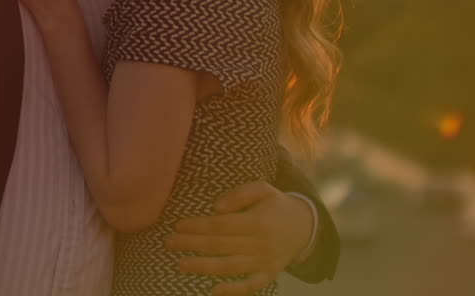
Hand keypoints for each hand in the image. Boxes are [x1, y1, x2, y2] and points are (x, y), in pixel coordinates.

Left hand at [164, 181, 313, 295]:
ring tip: (180, 265)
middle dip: (192, 245)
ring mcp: (264, 262)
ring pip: (230, 267)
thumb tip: (217, 207)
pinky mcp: (269, 275)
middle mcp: (260, 244)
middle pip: (220, 246)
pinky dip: (234, 291)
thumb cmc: (276, 205)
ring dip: (203, 267)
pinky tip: (214, 291)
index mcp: (257, 221)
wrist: (306, 226)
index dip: (198, 226)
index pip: (221, 225)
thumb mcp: (263, 189)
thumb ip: (240, 194)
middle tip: (168, 243)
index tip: (178, 226)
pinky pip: (250, 286)